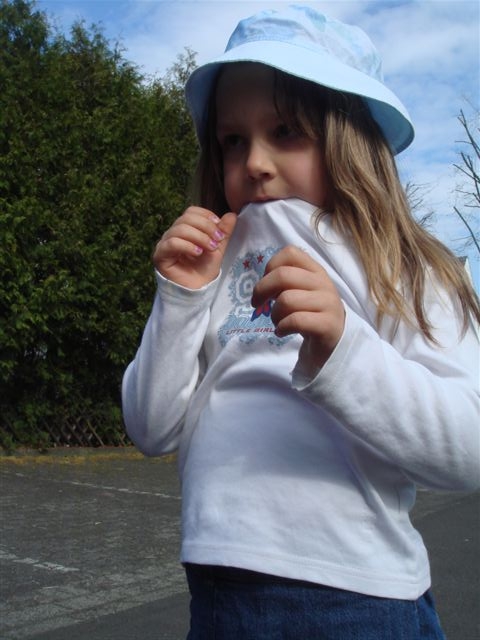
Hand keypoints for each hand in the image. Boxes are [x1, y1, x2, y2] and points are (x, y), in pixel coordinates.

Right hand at [153, 207, 236, 288]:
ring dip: (199, 237)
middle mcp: (172, 234)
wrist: (198, 289)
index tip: (219, 227)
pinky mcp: (160, 256)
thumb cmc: (205, 269)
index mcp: (185, 228)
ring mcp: (164, 244)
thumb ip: (223, 232)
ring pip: (179, 229)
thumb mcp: (218, 248)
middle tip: (217, 240)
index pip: (191, 212)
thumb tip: (232, 214)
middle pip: (186, 218)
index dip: (206, 216)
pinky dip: (187, 245)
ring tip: (210, 248)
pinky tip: (198, 252)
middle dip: (205, 227)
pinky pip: (172, 243)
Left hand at [251, 246, 344, 371]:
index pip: (290, 253)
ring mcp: (328, 303)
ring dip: (274, 314)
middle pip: (283, 275)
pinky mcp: (328, 324)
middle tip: (257, 304)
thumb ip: (285, 281)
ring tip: (277, 322)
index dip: (270, 266)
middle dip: (262, 290)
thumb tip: (262, 285)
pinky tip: (282, 332)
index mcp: (316, 270)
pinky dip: (281, 328)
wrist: (333, 342)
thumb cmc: (310, 314)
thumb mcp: (300, 292)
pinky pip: (295, 320)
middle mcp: (324, 283)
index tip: (265, 283)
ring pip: (286, 300)